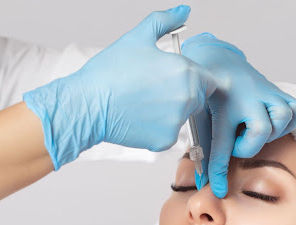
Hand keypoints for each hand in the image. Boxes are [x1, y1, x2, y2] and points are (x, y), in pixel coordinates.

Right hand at [23, 5, 215, 169]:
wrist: (88, 104)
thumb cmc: (110, 71)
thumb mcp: (138, 37)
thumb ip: (165, 21)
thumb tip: (184, 11)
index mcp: (186, 71)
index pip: (207, 80)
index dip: (191, 78)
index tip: (171, 79)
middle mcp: (188, 97)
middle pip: (198, 99)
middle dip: (182, 94)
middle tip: (153, 91)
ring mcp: (178, 121)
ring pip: (184, 117)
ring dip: (170, 112)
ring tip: (144, 103)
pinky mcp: (166, 140)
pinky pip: (170, 134)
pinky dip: (158, 129)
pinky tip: (140, 118)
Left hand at [181, 33, 295, 197]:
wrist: (220, 62)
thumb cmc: (209, 94)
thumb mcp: (200, 119)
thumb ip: (204, 150)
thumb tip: (202, 184)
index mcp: (222, 102)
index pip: (220, 144)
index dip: (219, 171)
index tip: (220, 190)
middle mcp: (248, 96)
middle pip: (261, 129)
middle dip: (248, 146)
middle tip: (236, 141)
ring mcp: (266, 92)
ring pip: (282, 117)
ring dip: (270, 132)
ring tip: (254, 131)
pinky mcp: (278, 92)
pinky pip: (295, 110)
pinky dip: (286, 122)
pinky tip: (270, 124)